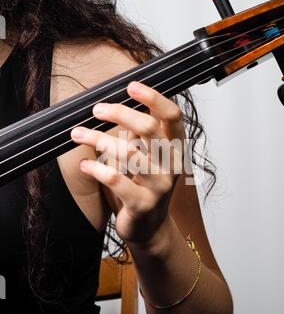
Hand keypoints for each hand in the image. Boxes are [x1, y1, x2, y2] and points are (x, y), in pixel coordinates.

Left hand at [71, 81, 184, 245]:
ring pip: (128, 153)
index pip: (172, 117)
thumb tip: (117, 106)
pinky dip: (95, 168)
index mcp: (175, 149)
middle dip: (120, 113)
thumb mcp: (150, 158)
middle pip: (148, 128)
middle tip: (97, 109)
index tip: (131, 86)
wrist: (150, 227)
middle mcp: (171, 165)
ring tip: (78, 133)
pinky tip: (85, 163)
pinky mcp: (142, 204)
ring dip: (98, 139)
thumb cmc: (145, 186)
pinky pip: (115, 179)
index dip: (154, 98)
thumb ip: (142, 135)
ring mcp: (159, 186)